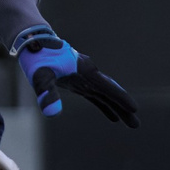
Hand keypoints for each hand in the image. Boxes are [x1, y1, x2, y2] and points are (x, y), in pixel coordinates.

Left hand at [12, 27, 138, 125]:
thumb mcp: (41, 76)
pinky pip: (96, 97)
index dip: (120, 98)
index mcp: (86, 70)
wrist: (34, 44)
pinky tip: (113, 118)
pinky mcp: (78, 83)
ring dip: (118, 109)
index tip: (134, 108)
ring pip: (106, 96)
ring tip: (131, 124)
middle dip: (124, 108)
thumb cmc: (38, 58)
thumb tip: (52, 114)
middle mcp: (89, 74)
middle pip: (111, 93)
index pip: (107, 87)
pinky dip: (104, 106)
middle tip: (136, 125)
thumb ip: (47, 93)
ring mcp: (85, 78)